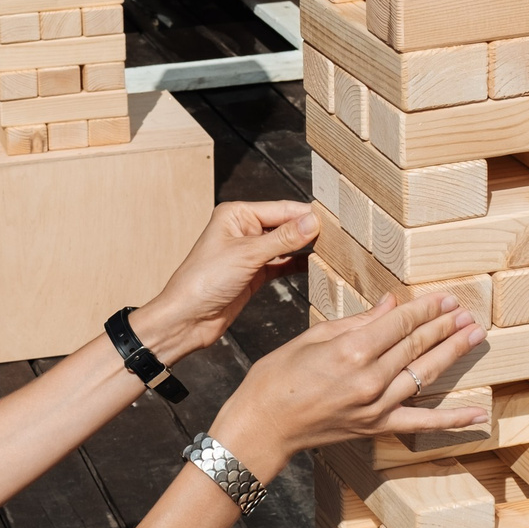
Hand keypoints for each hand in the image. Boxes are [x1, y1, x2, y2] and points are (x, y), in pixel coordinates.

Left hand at [131, 201, 318, 364]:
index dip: (308, 215)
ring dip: (306, 248)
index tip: (336, 219)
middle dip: (309, 230)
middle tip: (341, 235)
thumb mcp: (247, 255)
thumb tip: (312, 222)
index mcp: (236, 214)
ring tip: (334, 249)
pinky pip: (282, 264)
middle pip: (286, 225)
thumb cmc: (202, 282)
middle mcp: (243, 229)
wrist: (187, 319)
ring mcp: (250, 252)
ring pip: (286, 245)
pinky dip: (298, 265)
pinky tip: (316, 265)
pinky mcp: (254, 273)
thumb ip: (283, 238)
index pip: (282, 208)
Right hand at [207, 291, 483, 480]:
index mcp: (350, 351)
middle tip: (466, 310)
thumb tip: (390, 304)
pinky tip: (479, 413)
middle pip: (416, 345)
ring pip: (424, 375)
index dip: (426, 308)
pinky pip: (423, 423)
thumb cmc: (276, 379)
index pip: (400, 323)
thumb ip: (357, 322)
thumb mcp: (311, 338)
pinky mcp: (377, 427)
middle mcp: (368, 379)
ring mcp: (375, 407)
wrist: (262, 426)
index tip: (445, 297)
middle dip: (444, 325)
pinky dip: (453, 420)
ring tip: (475, 336)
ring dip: (452, 353)